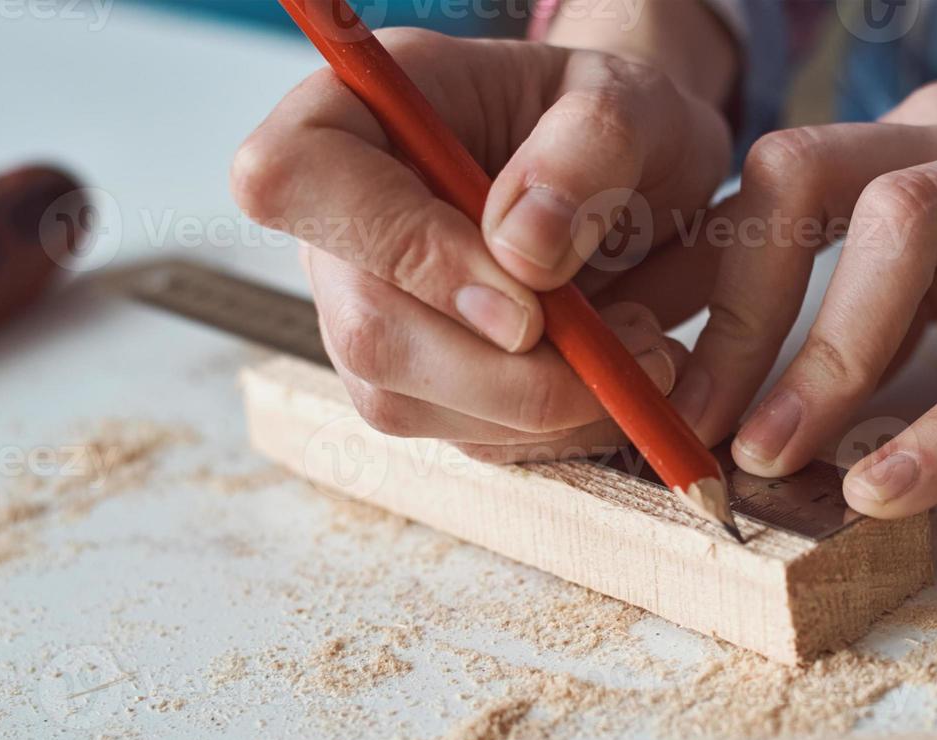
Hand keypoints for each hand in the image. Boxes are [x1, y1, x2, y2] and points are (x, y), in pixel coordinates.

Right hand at [232, 30, 730, 459]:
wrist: (637, 181)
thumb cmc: (614, 126)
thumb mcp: (630, 103)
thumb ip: (586, 152)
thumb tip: (522, 252)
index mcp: (355, 114)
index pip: (292, 180)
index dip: (402, 247)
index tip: (529, 295)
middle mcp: (338, 228)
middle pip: (364, 330)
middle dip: (509, 368)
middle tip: (632, 343)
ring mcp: (366, 317)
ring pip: (409, 405)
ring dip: (546, 403)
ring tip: (644, 344)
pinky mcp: (415, 389)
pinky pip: (468, 439)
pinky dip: (560, 427)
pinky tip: (614, 373)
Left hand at [676, 0, 936, 517]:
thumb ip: (910, 285)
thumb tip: (807, 376)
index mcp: (922, 133)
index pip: (772, 196)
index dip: (694, 293)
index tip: (646, 386)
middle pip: (799, 185)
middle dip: (726, 314)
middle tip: (682, 431)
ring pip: (903, 230)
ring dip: (819, 353)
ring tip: (767, 457)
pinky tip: (895, 487)